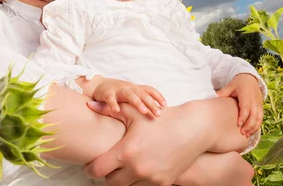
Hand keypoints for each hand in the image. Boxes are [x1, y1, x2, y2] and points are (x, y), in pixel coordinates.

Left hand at [84, 100, 214, 185]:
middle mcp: (138, 169)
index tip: (90, 164)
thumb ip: (109, 110)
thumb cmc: (161, 118)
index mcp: (126, 152)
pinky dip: (139, 180)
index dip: (90, 168)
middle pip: (110, 183)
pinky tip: (140, 167)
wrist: (192, 129)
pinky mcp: (164, 183)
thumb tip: (90, 105)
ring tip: (123, 166)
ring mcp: (151, 178)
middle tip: (107, 165)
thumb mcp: (134, 112)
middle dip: (107, 175)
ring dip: (123, 179)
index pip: (98, 170)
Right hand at [93, 78, 165, 116]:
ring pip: (129, 94)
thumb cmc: (121, 93)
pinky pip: (110, 99)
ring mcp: (118, 90)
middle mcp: (129, 88)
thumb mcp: (133, 94)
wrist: (100, 85)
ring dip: (137, 102)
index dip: (157, 96)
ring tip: (144, 111)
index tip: (165, 105)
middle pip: (141, 94)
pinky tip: (117, 111)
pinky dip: (113, 104)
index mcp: (136, 89)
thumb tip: (161, 112)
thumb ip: (144, 100)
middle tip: (158, 113)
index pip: (149, 90)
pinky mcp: (107, 94)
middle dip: (151, 103)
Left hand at [216, 73, 262, 137]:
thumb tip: (213, 97)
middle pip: (254, 115)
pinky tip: (251, 132)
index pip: (246, 107)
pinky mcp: (261, 107)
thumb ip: (223, 92)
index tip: (238, 124)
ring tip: (246, 135)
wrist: (250, 78)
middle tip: (241, 133)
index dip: (243, 116)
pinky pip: (261, 118)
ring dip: (253, 127)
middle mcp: (254, 100)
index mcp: (246, 95)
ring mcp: (259, 104)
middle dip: (249, 125)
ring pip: (259, 118)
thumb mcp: (230, 86)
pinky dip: (257, 126)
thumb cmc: (238, 83)